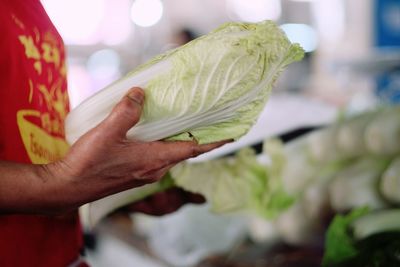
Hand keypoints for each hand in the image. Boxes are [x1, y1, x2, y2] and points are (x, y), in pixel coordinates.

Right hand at [45, 87, 226, 211]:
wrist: (68, 187)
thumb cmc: (88, 163)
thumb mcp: (107, 132)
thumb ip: (126, 112)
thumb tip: (139, 93)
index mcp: (154, 159)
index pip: (192, 149)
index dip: (213, 142)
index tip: (231, 136)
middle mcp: (155, 168)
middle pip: (185, 152)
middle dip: (200, 140)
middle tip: (209, 123)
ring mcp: (145, 173)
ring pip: (171, 155)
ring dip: (182, 142)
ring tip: (186, 126)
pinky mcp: (135, 174)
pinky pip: (159, 158)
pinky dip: (166, 146)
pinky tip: (156, 135)